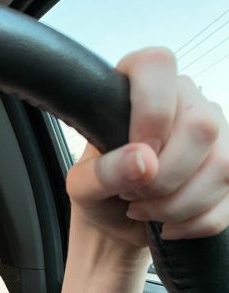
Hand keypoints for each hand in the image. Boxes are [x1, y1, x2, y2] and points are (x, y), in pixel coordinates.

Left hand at [66, 47, 228, 246]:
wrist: (117, 223)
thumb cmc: (98, 192)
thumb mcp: (81, 186)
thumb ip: (102, 172)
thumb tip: (144, 161)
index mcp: (140, 87)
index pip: (156, 65)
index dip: (150, 113)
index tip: (134, 152)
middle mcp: (186, 101)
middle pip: (202, 126)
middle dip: (164, 176)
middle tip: (131, 192)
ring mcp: (217, 134)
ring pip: (222, 166)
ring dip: (176, 204)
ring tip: (143, 208)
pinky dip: (193, 222)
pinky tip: (167, 223)